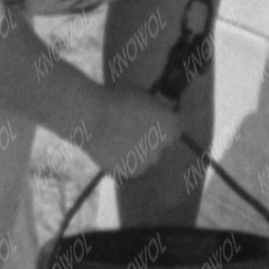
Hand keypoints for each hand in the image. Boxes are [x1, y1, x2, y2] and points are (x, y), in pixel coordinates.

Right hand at [70, 82, 188, 183]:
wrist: (92, 117)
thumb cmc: (117, 99)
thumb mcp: (143, 96)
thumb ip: (155, 108)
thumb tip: (155, 112)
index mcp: (172, 126)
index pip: (177, 127)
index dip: (164, 121)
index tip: (152, 117)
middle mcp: (164, 147)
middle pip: (161, 144)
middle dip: (152, 137)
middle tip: (132, 127)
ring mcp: (147, 162)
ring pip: (146, 157)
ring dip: (139, 151)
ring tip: (118, 137)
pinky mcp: (129, 172)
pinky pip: (130, 166)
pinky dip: (124, 160)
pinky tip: (111, 148)